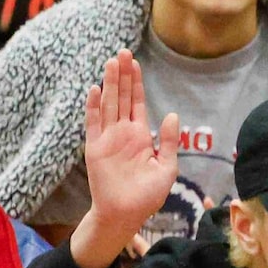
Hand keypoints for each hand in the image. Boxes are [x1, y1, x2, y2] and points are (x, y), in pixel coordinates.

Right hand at [74, 51, 180, 267]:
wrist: (126, 215)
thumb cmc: (147, 195)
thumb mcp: (167, 167)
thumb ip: (169, 141)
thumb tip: (173, 115)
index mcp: (140, 136)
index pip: (137, 103)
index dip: (136, 82)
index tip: (134, 62)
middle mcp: (123, 133)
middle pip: (122, 98)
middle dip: (122, 75)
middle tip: (122, 52)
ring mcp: (107, 139)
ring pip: (108, 105)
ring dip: (109, 84)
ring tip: (110, 63)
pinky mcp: (95, 149)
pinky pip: (93, 124)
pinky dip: (93, 107)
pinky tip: (94, 90)